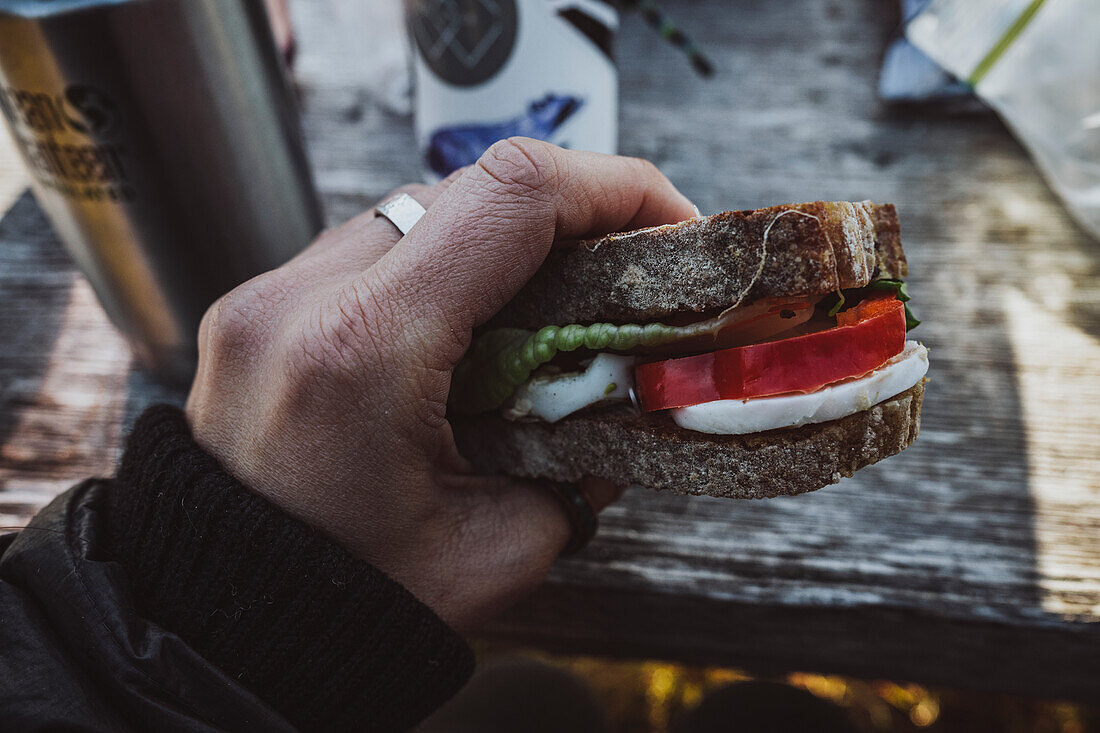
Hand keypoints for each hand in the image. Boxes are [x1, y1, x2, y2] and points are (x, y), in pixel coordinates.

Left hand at [185, 138, 695, 630]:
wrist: (230, 626)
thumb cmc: (350, 603)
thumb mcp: (502, 547)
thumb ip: (585, 459)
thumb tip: (627, 392)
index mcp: (362, 352)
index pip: (511, 197)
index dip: (613, 186)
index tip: (665, 224)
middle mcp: (300, 302)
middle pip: (469, 189)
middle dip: (569, 218)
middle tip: (622, 274)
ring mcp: (268, 297)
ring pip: (420, 211)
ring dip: (502, 242)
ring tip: (551, 308)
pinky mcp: (261, 307)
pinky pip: (373, 249)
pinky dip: (441, 268)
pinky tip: (474, 325)